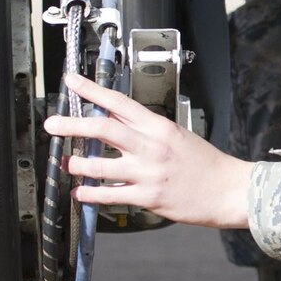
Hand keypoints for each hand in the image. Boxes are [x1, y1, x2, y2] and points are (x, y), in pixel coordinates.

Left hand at [44, 74, 253, 228]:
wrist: (229, 190)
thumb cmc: (205, 163)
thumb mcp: (178, 135)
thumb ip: (147, 130)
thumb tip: (116, 123)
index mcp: (159, 127)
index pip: (119, 103)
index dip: (91, 91)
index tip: (72, 82)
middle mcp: (151, 147)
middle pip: (102, 130)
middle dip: (71, 125)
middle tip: (52, 124)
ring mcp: (148, 173)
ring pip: (99, 166)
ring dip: (76, 164)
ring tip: (66, 164)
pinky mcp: (148, 197)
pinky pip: (109, 195)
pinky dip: (89, 194)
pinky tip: (80, 193)